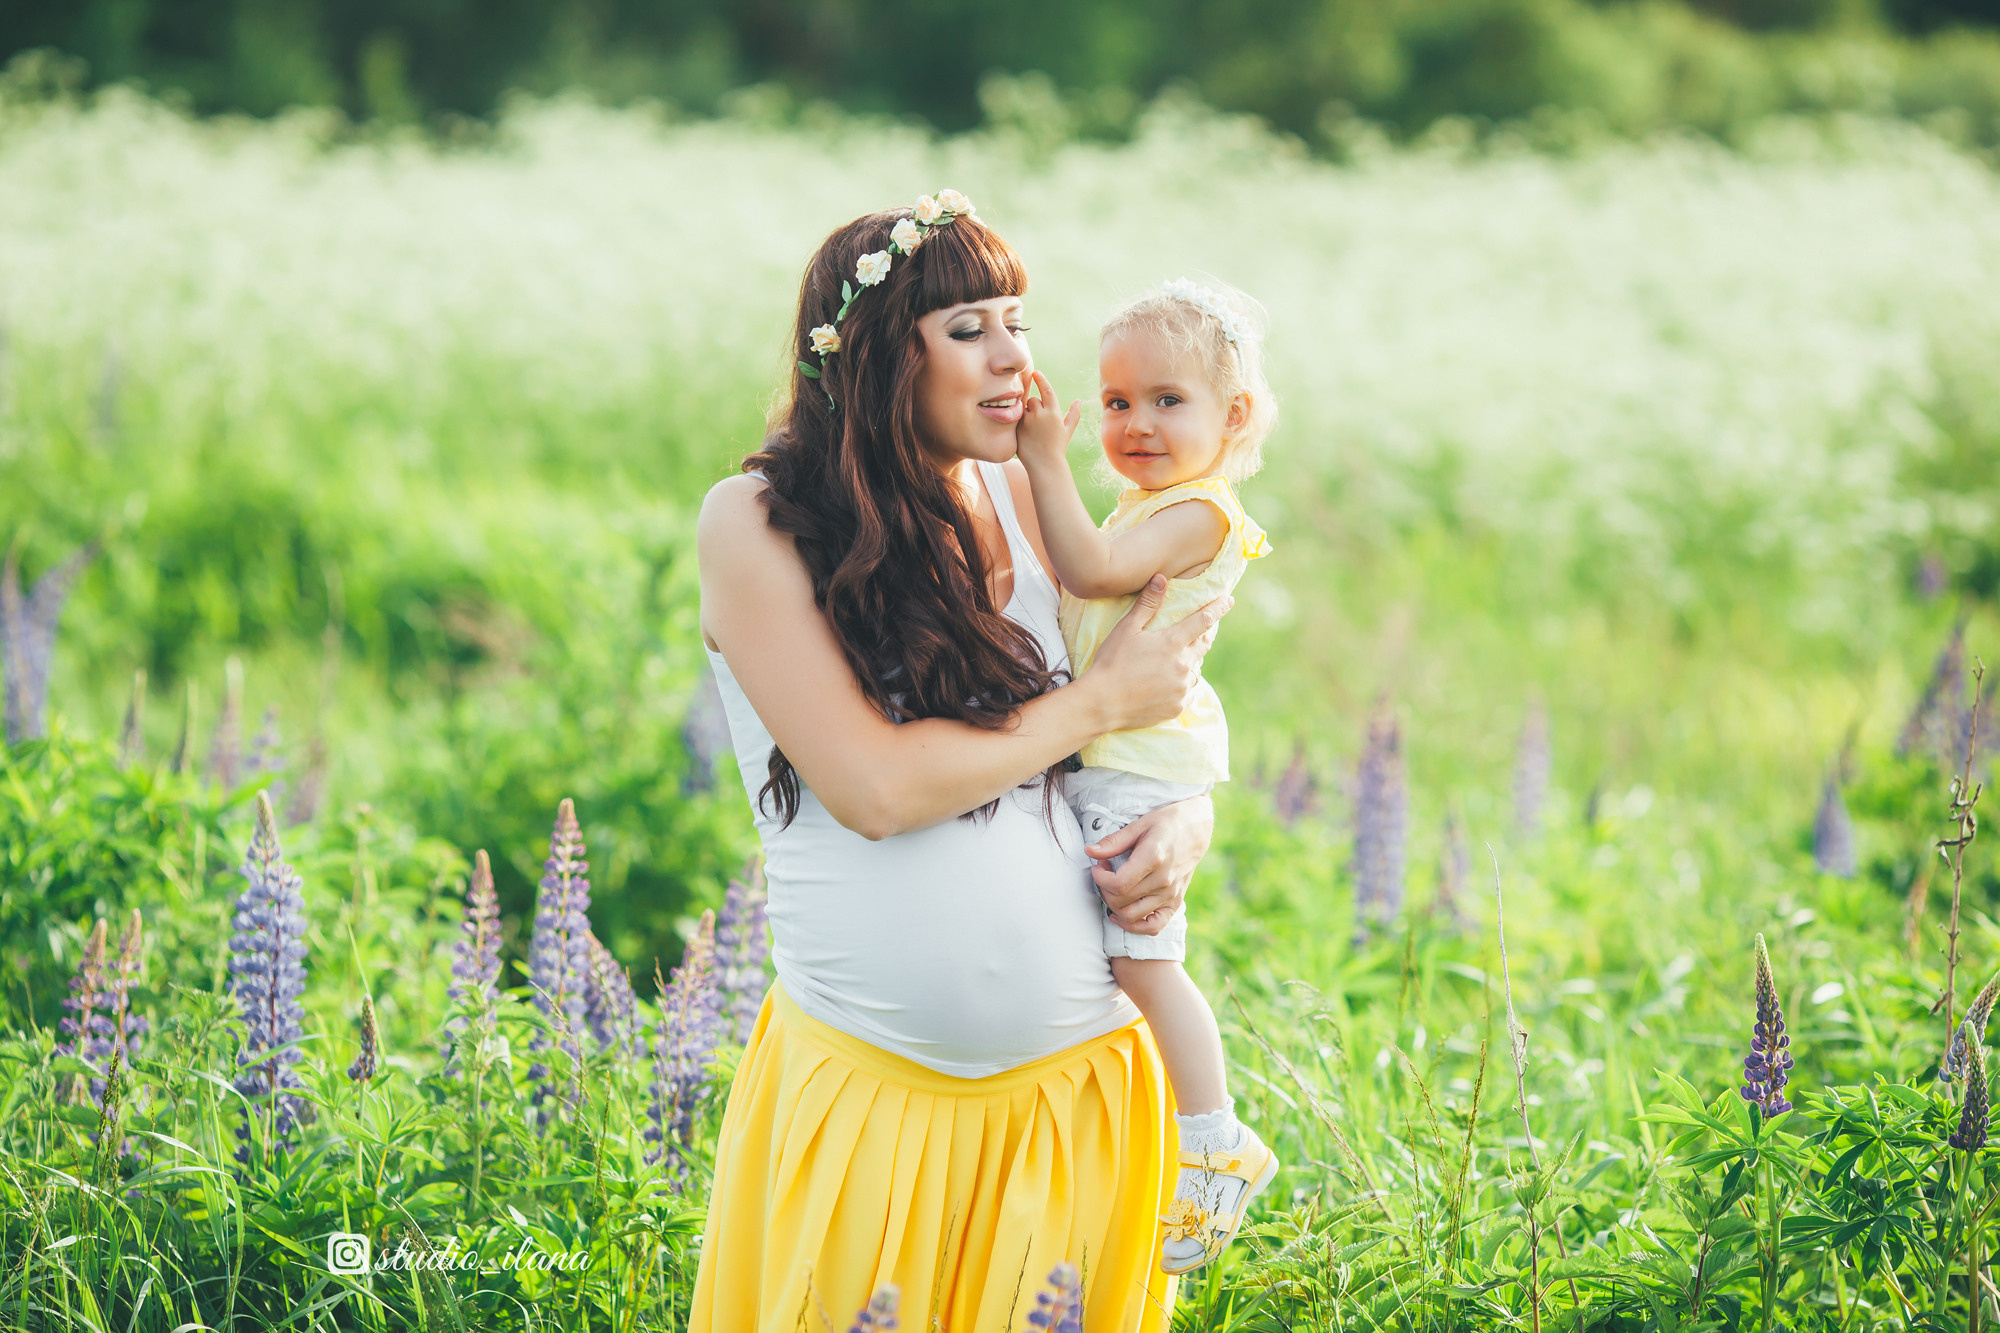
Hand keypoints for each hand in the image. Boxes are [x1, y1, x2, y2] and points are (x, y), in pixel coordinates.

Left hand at [1016, 370, 1079, 469]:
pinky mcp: (1017, 428)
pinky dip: (1020, 421)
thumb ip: (1074, 415)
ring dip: (1027, 413)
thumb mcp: (1067, 431)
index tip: (1035, 372)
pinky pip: (1016, 418)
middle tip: (1038, 421)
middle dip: (1034, 405)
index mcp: (1053, 413)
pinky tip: (1026, 432)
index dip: (1041, 379)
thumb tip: (1078, 401)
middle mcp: (1039, 415)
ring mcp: (1027, 421)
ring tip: (1032, 428)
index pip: (1046, 390)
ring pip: (1024, 408)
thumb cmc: (1058, 448)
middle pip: (1033, 399)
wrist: (1044, 465)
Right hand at [1083, 575, 1232, 732]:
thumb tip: (1161, 578)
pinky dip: (1183, 684)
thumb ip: (1147, 604)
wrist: (1103, 703)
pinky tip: (1172, 683)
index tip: (1228, 601)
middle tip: (1205, 629)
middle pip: (1204, 645)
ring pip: (1196, 670)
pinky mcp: (1177, 706)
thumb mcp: (1126, 629)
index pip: (1204, 620)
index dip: (1218, 609)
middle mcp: (1183, 665)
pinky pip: (1188, 692)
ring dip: (1191, 661)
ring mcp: (1182, 688)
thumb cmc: (1112, 662)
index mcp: (1172, 643)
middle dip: (1206, 634)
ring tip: (1181, 659)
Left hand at [1090, 795, 1213, 933]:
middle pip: (1122, 901)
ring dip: (1114, 907)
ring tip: (1112, 890)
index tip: (1098, 867)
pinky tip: (1124, 914)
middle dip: (1104, 890)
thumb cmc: (1166, 822)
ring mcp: (1171, 894)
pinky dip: (1136, 926)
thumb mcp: (1139, 825)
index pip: (1119, 884)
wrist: (1196, 827)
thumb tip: (1089, 852)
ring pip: (1132, 917)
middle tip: (1104, 874)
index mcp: (1154, 859)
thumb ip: (1114, 842)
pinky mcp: (1175, 902)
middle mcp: (1163, 881)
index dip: (1100, 879)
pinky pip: (1154, 927)